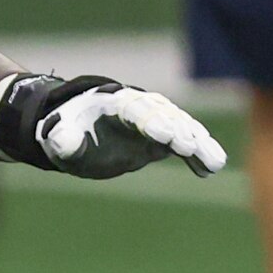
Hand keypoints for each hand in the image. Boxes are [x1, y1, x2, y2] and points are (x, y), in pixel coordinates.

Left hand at [2, 77, 228, 178]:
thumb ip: (62, 140)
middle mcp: (139, 107)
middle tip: (191, 148)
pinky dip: (198, 155)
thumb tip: (63, 143)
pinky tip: (210, 169)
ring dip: (198, 145)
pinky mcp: (161, 137)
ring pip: (182, 128)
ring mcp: (154, 120)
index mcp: (113, 102)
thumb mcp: (58, 137)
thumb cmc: (65, 131)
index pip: (135, 109)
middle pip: (165, 116)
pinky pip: (184, 144)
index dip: (150, 121)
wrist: (77, 129)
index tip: (164, 136)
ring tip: (214, 163)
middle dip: (179, 131)